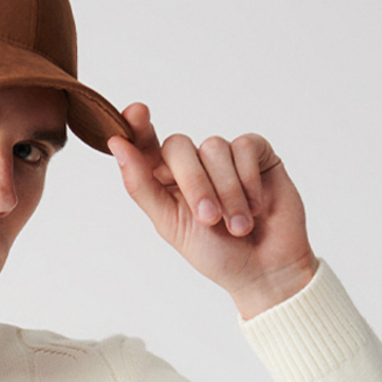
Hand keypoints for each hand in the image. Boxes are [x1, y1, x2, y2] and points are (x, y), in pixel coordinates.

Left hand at [107, 102, 317, 317]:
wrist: (264, 269)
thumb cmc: (215, 254)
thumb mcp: (170, 224)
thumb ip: (141, 185)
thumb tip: (117, 145)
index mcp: (165, 182)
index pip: (145, 145)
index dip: (138, 127)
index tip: (136, 112)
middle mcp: (193, 164)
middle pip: (178, 146)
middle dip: (194, 184)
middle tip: (209, 220)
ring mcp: (224, 157)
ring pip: (214, 147)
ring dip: (227, 192)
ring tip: (239, 225)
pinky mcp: (256, 153)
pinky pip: (244, 146)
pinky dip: (248, 179)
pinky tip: (256, 206)